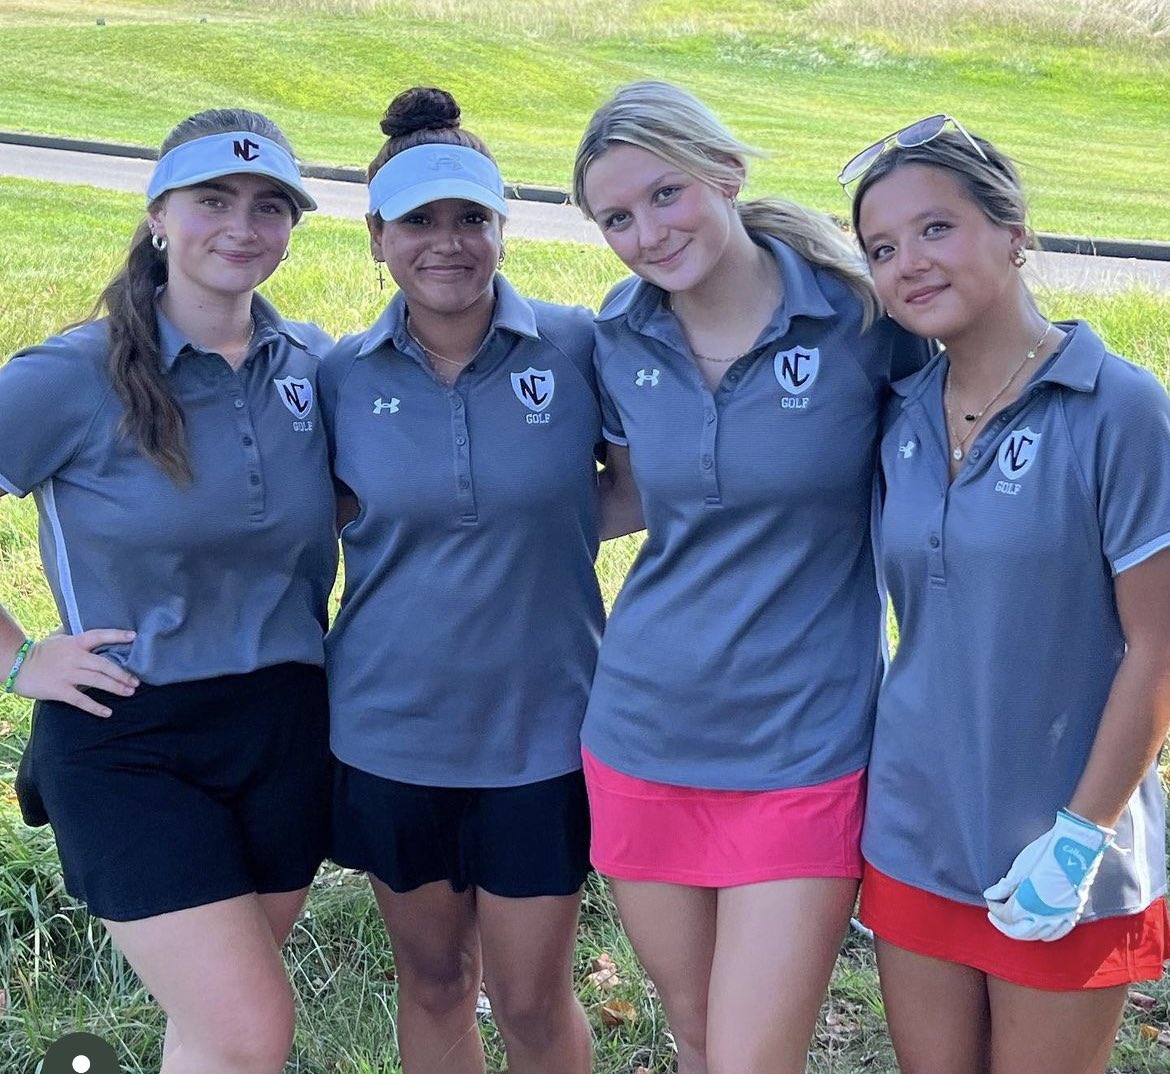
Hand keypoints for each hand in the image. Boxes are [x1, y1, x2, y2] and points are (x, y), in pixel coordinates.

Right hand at [12, 630, 138, 717]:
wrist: (17, 666)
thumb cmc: (40, 652)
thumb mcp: (59, 639)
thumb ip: (76, 636)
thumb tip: (92, 630)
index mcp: (75, 643)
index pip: (99, 636)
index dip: (116, 636)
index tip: (133, 637)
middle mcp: (74, 658)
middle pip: (104, 665)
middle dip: (122, 674)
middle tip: (136, 681)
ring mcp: (67, 675)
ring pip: (97, 681)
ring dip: (116, 687)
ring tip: (130, 692)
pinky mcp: (60, 690)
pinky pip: (81, 700)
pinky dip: (95, 707)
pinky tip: (108, 712)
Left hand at [983, 809, 1113, 941]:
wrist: (1075, 846)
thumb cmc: (1045, 853)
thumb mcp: (1020, 867)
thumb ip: (1005, 886)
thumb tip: (991, 896)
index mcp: (1028, 903)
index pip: (1006, 915)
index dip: (995, 908)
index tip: (991, 899)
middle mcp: (1045, 915)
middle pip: (1019, 931)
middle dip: (1004, 924)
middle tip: (994, 916)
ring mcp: (1061, 916)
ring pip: (1038, 934)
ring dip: (1022, 931)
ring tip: (1012, 922)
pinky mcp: (1074, 912)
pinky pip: (1058, 932)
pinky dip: (1045, 933)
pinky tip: (1038, 928)